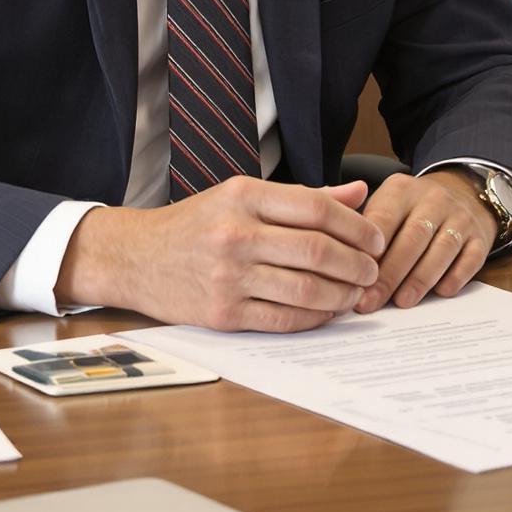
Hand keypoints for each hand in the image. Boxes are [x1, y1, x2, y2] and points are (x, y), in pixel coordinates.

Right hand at [57, 178, 385, 331]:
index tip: (376, 238)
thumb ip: (303, 197)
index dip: (357, 225)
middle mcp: (236, 233)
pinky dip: (314, 318)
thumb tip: (359, 192)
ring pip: (305, 288)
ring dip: (342, 295)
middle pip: (317, 249)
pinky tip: (327, 312)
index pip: (317, 208)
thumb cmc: (196, 224)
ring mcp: (228, 276)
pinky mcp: (222, 314)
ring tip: (356, 294)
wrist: (135, 257)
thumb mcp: (243, 195)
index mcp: (244, 195)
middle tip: (373, 271)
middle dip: (357, 263)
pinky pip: (283, 319)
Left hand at [355, 169, 497, 312]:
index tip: (355, 280)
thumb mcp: (386, 204)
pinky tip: (441, 292)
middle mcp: (434, 199)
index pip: (384, 219)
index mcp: (402, 190)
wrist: (463, 194)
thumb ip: (363, 227)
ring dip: (421, 278)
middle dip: (391, 273)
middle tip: (372, 301)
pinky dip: (456, 276)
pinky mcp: (480, 236)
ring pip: (442, 248)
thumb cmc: (411, 210)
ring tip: (402, 302)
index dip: (369, 252)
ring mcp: (460, 217)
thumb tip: (341, 264)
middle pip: (413, 237)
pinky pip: (471, 257)